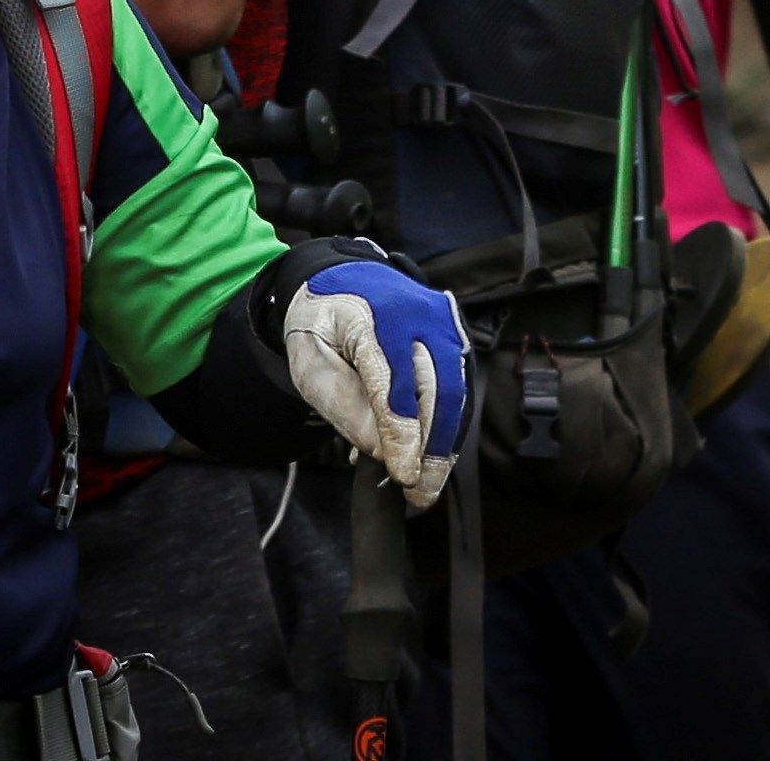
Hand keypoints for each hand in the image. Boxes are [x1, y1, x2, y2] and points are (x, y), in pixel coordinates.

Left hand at [286, 262, 468, 510]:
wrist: (342, 278)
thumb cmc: (322, 323)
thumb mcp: (309, 362)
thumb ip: (342, 405)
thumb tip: (385, 452)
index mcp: (371, 314)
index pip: (393, 382)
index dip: (402, 434)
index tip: (403, 475)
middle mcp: (417, 314)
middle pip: (436, 391)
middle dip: (431, 449)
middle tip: (419, 492)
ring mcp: (443, 323)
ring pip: (456, 394)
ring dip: (445, 444)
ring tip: (428, 485)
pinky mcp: (456, 336)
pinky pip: (459, 388)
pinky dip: (449, 427)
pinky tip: (434, 457)